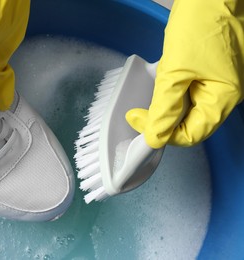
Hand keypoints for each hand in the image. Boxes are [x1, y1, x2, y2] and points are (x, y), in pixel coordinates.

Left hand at [126, 0, 243, 147]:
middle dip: (163, 120)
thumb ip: (166, 105)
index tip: (139, 122)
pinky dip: (171, 90)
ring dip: (165, 105)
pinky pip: (186, 90)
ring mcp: (215, 82)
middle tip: (140, 113)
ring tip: (149, 95)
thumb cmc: (201, 22)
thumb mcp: (176, 70)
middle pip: (189, 122)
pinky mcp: (206, 71)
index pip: (191, 134)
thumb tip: (155, 134)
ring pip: (186, 107)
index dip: (164, 134)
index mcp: (224, 97)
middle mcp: (223, 93)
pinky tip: (161, 81)